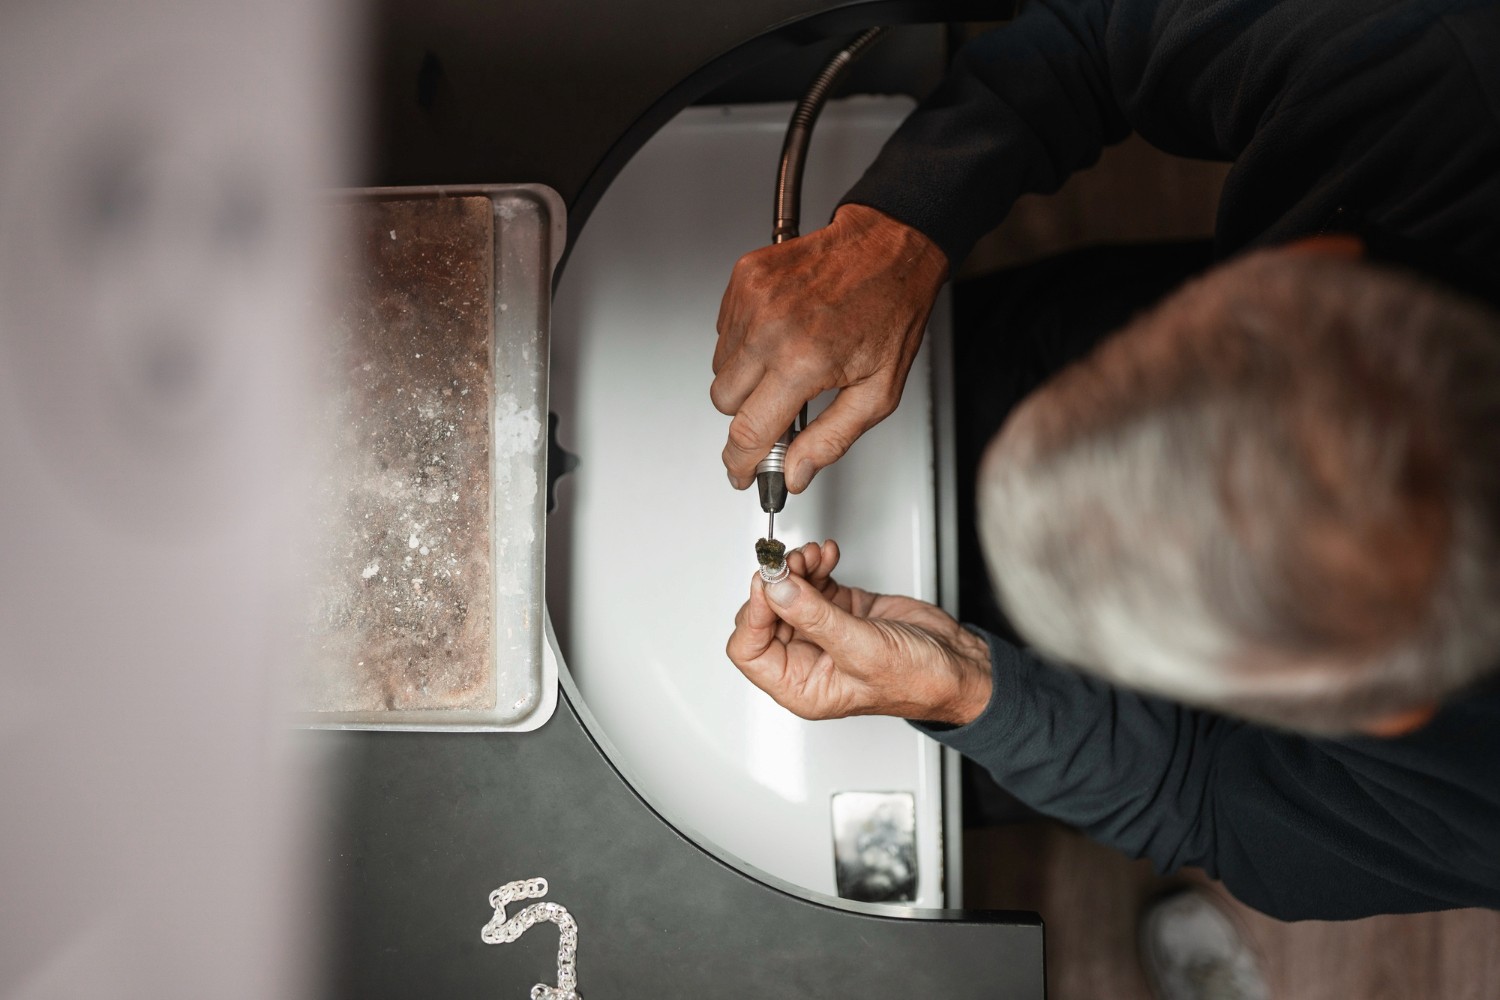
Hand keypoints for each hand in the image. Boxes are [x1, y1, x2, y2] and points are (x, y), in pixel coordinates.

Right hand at [711, 204, 947, 492]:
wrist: (888, 247)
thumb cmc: (890, 312)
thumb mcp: (878, 392)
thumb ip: (832, 439)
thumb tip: (795, 473)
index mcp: (803, 360)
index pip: (749, 430)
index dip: (741, 462)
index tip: (742, 472)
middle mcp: (771, 328)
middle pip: (724, 401)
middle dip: (748, 413)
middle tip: (782, 406)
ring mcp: (753, 299)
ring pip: (721, 367)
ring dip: (747, 376)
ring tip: (788, 360)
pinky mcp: (744, 278)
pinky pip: (724, 331)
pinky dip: (745, 342)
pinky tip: (780, 332)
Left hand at [726, 539, 991, 723]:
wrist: (959, 665)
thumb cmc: (919, 680)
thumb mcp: (862, 650)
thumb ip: (815, 617)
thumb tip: (775, 589)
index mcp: (801, 686)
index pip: (749, 650)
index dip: (754, 613)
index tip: (769, 582)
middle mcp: (806, 660)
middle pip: (765, 615)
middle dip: (776, 583)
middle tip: (791, 561)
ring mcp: (822, 632)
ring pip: (787, 592)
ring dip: (796, 568)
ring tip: (814, 555)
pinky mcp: (839, 609)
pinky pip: (812, 581)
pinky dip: (815, 563)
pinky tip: (828, 554)